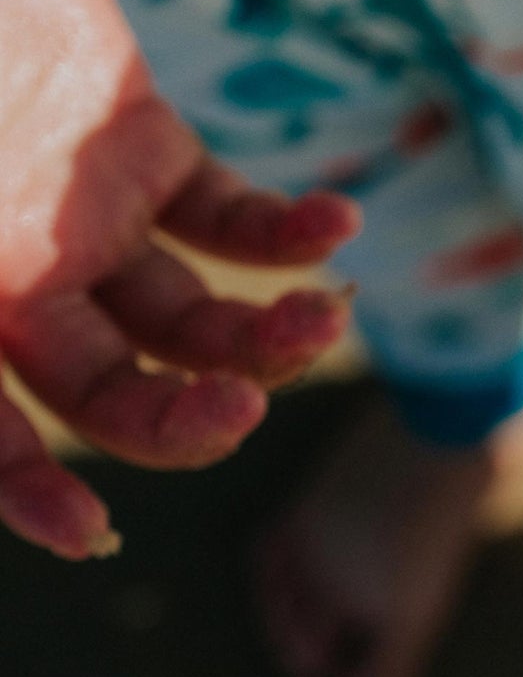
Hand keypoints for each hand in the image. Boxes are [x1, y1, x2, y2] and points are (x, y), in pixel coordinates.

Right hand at [0, 0, 360, 559]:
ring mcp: (90, 217)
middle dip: (184, 418)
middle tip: (243, 411)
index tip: (90, 529)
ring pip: (195, 318)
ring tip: (326, 314)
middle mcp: (23, 279)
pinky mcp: (146, 147)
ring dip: (267, 333)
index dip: (24, 488)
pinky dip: (290, 231)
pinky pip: (233, 216)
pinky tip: (338, 226)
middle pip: (118, 389)